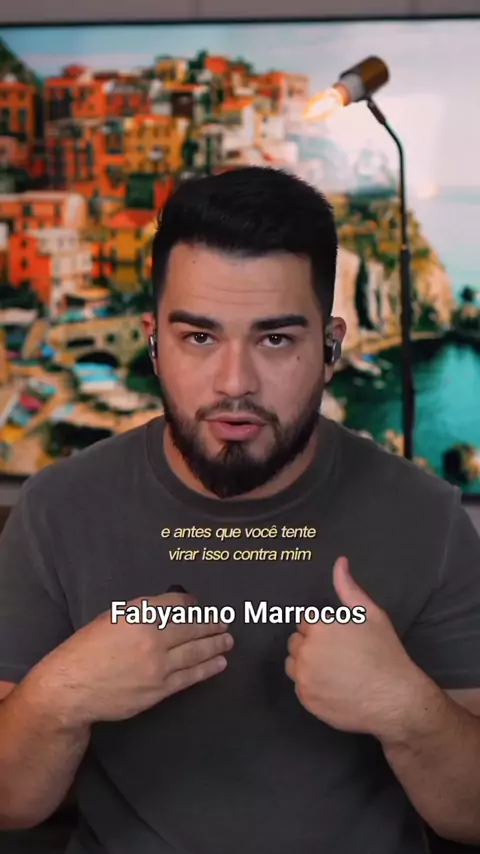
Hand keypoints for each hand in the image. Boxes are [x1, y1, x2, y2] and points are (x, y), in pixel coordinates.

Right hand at [33, 592, 233, 726]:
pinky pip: (190, 676)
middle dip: (211, 624)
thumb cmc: (86, 650)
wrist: (72, 688)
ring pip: (195, 651)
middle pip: (191, 627)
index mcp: (140, 616)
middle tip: (225, 621)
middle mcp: (153, 638)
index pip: (176, 605)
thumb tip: (168, 608)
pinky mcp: (159, 689)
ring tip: (228, 639)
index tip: (200, 605)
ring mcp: (158, 665)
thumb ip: (140, 611)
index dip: (191, 604)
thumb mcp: (111, 618)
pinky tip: (219, 662)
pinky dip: (207, 668)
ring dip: (215, 644)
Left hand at [285, 557, 422, 740]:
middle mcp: (306, 651)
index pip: (305, 621)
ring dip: (307, 664)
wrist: (395, 699)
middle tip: (338, 654)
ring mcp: (304, 678)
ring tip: (334, 670)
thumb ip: (349, 588)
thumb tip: (340, 562)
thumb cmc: (385, 654)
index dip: (322, 628)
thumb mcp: (371, 615)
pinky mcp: (306, 700)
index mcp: (318, 627)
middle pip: (296, 642)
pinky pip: (300, 687)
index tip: (338, 638)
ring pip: (293, 664)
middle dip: (312, 644)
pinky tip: (333, 686)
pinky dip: (311, 685)